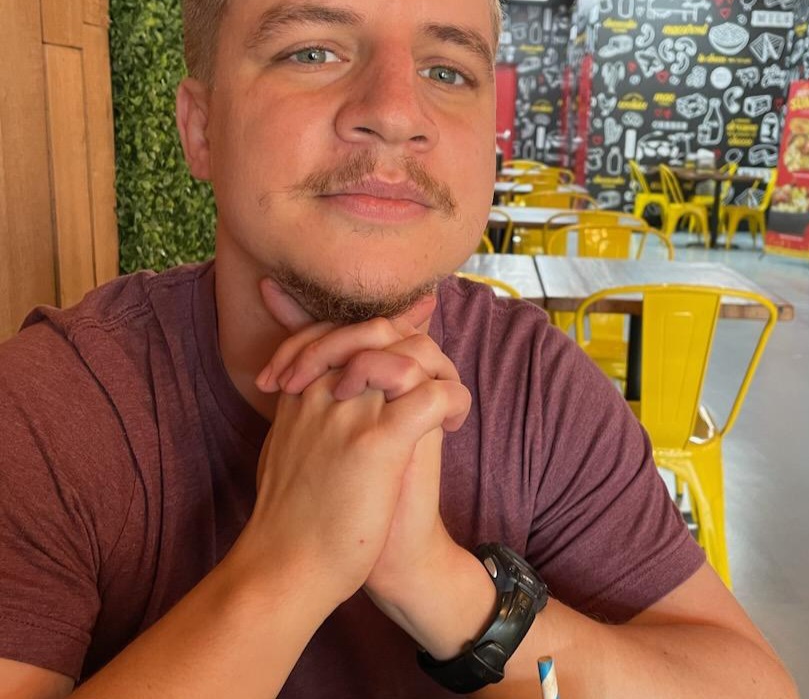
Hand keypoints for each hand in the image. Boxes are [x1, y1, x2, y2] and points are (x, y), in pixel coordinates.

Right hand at [243, 280, 469, 617]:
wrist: (286, 567)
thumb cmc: (291, 515)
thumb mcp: (283, 448)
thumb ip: (302, 412)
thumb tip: (309, 395)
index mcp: (302, 391)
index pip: (340, 331)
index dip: (383, 320)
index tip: (418, 313)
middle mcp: (323, 390)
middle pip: (374, 331)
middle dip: (411, 334)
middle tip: (438, 362)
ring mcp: (350, 412)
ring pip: (407, 352)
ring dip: (438, 370)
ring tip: (447, 404)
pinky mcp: (378, 442)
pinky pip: (430, 394)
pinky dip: (452, 400)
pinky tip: (452, 424)